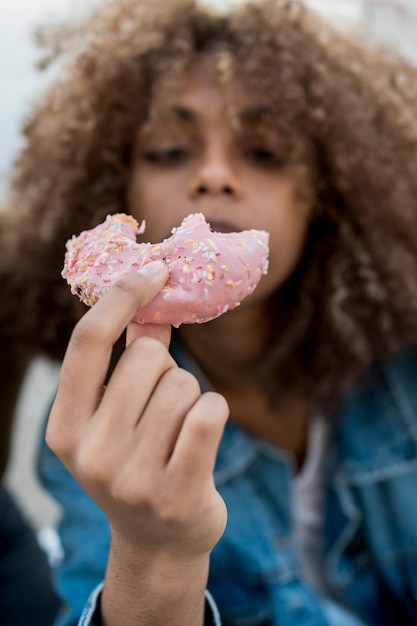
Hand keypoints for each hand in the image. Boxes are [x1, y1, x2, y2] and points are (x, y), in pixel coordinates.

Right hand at [47, 259, 227, 574]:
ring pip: (183, 385)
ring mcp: (129, 477)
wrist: (159, 541)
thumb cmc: (137, 460)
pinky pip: (209, 412)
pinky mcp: (176, 493)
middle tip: (162, 409)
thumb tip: (152, 295)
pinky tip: (203, 434)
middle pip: (148, 358)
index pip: (88, 341)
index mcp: (65, 425)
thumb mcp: (116, 414)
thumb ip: (129, 353)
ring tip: (178, 435)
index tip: (156, 268)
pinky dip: (215, 410)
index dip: (123, 295)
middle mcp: (89, 452)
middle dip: (167, 371)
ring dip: (191, 399)